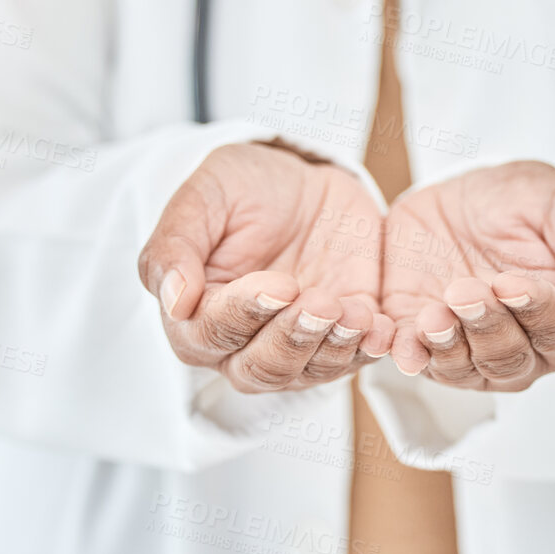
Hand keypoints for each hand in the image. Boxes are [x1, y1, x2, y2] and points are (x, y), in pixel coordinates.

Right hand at [138, 141, 393, 392]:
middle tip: (320, 303)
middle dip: (293, 339)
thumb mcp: (204, 197)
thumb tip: (173, 299)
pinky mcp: (342, 336)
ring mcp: (296, 344)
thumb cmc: (242, 188)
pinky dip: (369, 348)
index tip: (278, 284)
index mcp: (196, 314)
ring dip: (333, 347)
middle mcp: (242, 342)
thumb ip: (176, 245)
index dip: (244, 314)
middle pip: (260, 369)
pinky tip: (381, 328)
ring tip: (355, 314)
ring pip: (309, 372)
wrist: (303, 181)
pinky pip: (355, 358)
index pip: (210, 335)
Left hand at [381, 161, 554, 390]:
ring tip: (434, 313)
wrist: (453, 193)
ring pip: (467, 370)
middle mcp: (525, 346)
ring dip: (449, 345)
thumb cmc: (517, 202)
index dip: (537, 312)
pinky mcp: (426, 343)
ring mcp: (473, 351)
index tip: (511, 283)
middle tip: (466, 290)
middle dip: (488, 326)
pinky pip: (419, 363)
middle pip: (512, 359)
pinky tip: (404, 346)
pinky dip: (410, 357)